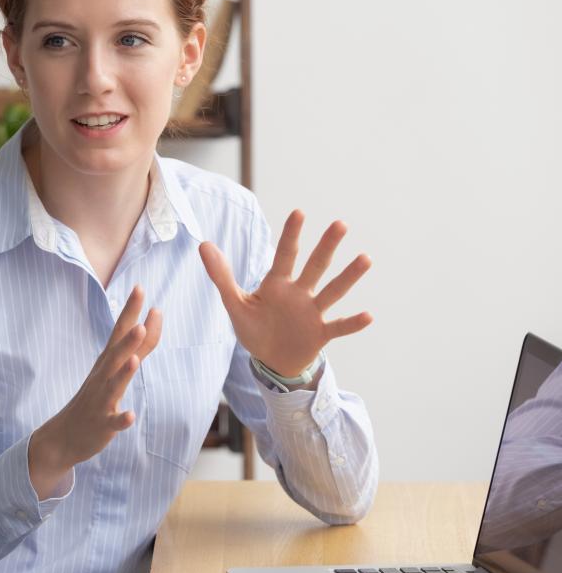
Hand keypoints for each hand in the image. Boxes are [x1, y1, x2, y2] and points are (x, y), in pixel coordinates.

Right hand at [28, 285, 161, 498]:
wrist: (64, 435)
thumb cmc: (95, 398)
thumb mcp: (115, 369)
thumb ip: (139, 346)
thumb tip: (153, 318)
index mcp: (107, 362)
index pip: (119, 332)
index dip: (129, 311)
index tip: (140, 288)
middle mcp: (102, 377)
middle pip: (115, 355)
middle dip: (129, 339)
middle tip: (142, 319)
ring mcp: (100, 401)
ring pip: (113, 385)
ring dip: (124, 373)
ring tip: (135, 359)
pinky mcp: (101, 425)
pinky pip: (112, 423)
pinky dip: (121, 419)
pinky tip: (130, 416)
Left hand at [198, 209, 371, 377]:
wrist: (270, 360)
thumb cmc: (254, 328)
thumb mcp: (234, 303)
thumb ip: (221, 276)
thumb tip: (203, 244)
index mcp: (277, 284)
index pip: (284, 255)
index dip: (290, 235)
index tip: (299, 212)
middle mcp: (299, 293)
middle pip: (314, 266)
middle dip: (326, 246)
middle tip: (340, 224)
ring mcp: (312, 313)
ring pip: (332, 291)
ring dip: (348, 276)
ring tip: (364, 258)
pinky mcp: (320, 334)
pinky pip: (338, 327)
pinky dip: (352, 323)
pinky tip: (368, 315)